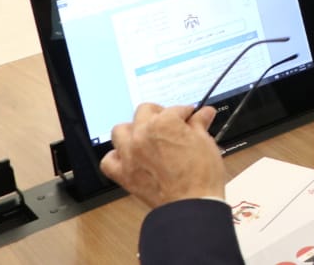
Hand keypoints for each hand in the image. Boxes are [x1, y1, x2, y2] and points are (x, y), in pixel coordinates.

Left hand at [100, 103, 225, 208]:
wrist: (191, 205)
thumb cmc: (200, 176)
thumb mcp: (205, 142)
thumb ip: (199, 124)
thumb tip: (203, 114)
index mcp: (164, 123)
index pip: (176, 109)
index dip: (187, 114)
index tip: (191, 118)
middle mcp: (142, 135)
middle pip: (144, 112)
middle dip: (159, 114)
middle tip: (171, 124)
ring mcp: (129, 154)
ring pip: (121, 130)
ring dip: (133, 130)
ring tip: (146, 136)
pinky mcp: (123, 174)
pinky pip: (108, 160)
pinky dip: (116, 156)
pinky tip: (129, 156)